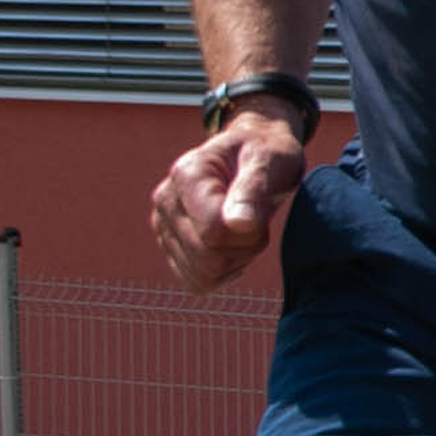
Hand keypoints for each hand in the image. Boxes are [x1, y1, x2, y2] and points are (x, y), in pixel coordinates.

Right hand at [148, 115, 307, 292]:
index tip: (261, 210)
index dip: (249, 233)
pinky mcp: (170, 245)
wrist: (254, 154)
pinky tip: (235, 248)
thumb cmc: (266, 154)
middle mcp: (166, 200)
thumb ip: (254, 190)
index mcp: (187, 174)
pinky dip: (223, 273)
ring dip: (236, 261)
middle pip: (207, 258)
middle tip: (258, 222)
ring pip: (202, 275)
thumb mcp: (271, 161)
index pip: (214, 232)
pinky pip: (196, 282)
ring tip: (246, 231)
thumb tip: (238, 224)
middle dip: (245, 248)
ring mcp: (164, 224)